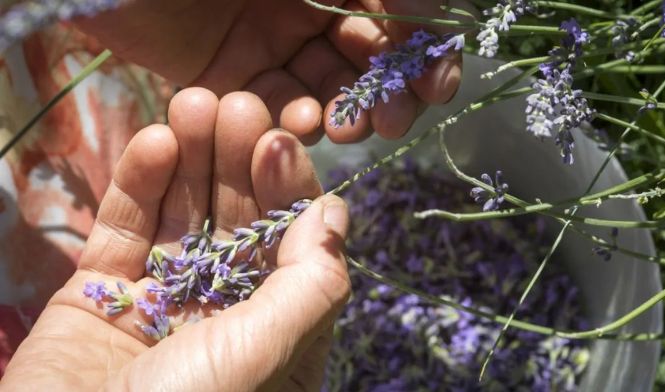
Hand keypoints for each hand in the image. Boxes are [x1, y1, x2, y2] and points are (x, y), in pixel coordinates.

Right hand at [0, 88, 350, 390]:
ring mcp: (160, 300)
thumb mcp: (266, 351)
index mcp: (274, 333)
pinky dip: (140, 183)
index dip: (288, 190)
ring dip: (192, 157)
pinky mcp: (100, 294)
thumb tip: (335, 214)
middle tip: (239, 104)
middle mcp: (222, 313)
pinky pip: (124, 229)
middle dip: (239, 162)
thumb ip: (310, 284)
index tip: (280, 141)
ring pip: (181, 215)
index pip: (291, 246)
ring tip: (197, 102)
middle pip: (237, 222)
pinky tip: (158, 140)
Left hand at [74, 0, 463, 143]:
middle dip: (387, 91)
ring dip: (343, 111)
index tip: (435, 84)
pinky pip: (271, 107)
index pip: (397, 14)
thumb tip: (428, 13)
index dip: (422, 51)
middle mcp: (309, 4)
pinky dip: (291, 122)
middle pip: (367, 59)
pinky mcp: (226, 77)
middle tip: (392, 120)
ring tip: (347, 127)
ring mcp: (267, 41)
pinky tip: (302, 127)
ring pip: (324, 88)